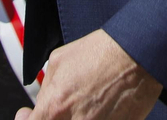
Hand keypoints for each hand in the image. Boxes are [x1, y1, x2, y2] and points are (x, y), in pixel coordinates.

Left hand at [14, 29, 159, 119]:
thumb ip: (46, 88)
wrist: (137, 54)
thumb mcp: (59, 60)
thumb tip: (41, 103)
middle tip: (63, 108)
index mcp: (54, 107)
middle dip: (55, 118)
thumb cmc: (100, 52)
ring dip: (77, 118)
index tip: (30, 116)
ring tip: (87, 105)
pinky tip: (103, 109)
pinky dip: (99, 119)